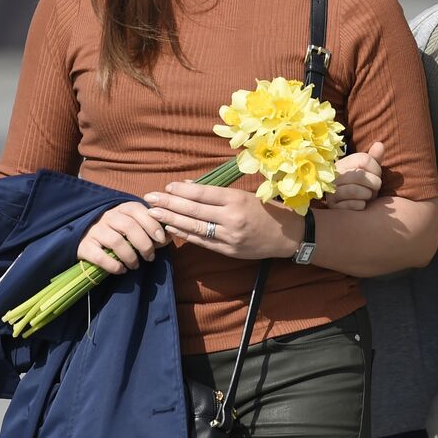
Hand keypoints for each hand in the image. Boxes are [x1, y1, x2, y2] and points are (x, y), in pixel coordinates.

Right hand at [77, 201, 167, 273]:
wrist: (85, 237)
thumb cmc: (117, 232)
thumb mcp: (133, 225)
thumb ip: (150, 229)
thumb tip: (170, 236)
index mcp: (121, 209)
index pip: (138, 210)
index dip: (152, 224)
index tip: (162, 240)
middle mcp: (107, 216)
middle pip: (129, 226)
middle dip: (144, 244)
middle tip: (150, 257)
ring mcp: (94, 230)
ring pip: (116, 241)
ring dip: (130, 257)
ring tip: (135, 266)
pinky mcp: (84, 246)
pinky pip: (100, 257)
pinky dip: (113, 265)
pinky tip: (121, 269)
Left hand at [143, 181, 299, 260]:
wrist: (288, 236)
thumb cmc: (266, 210)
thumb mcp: (245, 195)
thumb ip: (217, 192)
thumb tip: (188, 187)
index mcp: (237, 199)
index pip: (203, 193)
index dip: (181, 191)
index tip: (166, 187)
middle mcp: (232, 218)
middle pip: (194, 210)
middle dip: (169, 204)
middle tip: (149, 199)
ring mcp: (229, 236)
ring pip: (194, 227)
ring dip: (171, 219)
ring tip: (155, 213)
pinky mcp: (228, 251)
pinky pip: (202, 241)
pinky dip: (185, 234)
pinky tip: (171, 228)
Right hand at [329, 141, 384, 210]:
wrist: (348, 204)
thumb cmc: (361, 185)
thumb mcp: (368, 170)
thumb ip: (374, 158)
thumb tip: (380, 144)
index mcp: (343, 163)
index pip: (364, 160)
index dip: (376, 168)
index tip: (377, 175)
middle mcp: (334, 176)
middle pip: (360, 175)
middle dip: (374, 183)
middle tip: (376, 187)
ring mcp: (331, 191)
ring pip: (354, 190)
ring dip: (368, 194)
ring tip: (368, 195)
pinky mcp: (333, 206)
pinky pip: (351, 205)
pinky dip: (361, 205)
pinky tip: (362, 204)